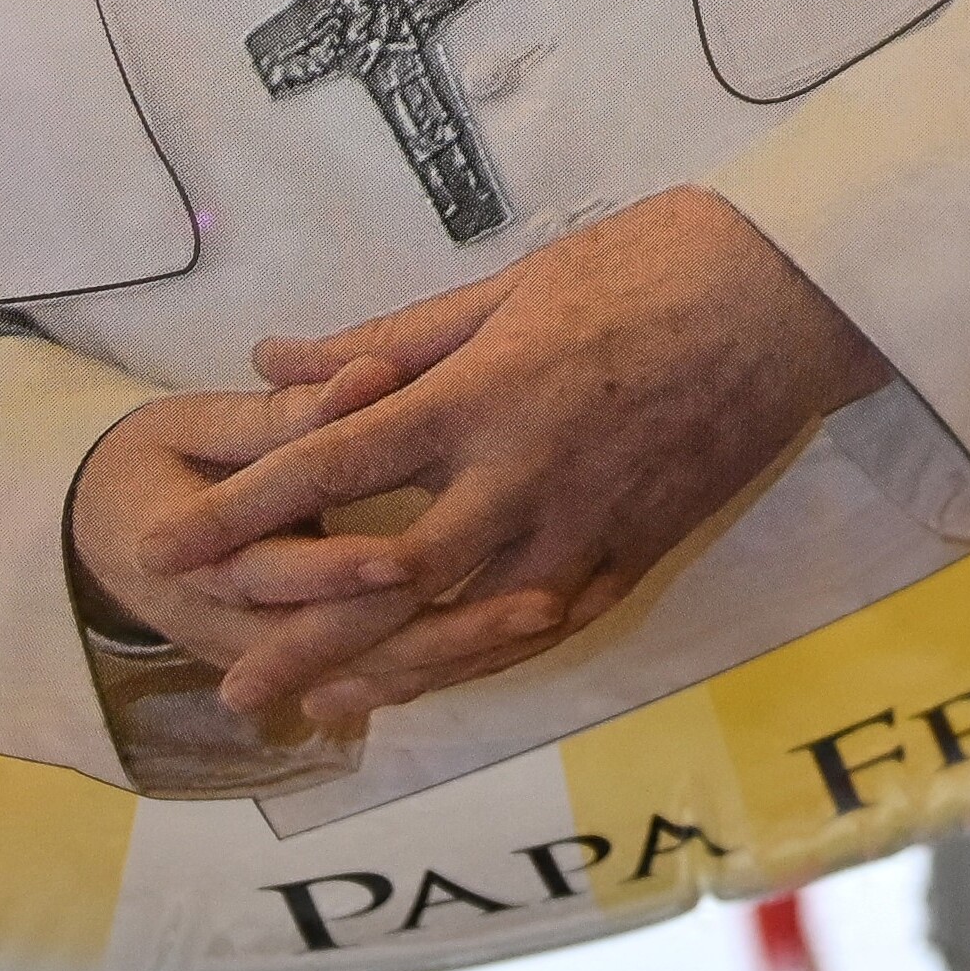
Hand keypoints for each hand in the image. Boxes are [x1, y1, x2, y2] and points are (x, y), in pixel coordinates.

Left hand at [62, 191, 891, 738]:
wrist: (797, 297)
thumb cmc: (655, 263)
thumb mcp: (512, 281)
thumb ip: (393, 339)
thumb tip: (277, 359)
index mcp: (484, 395)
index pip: (334, 467)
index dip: (244, 512)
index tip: (172, 546)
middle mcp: (523, 479)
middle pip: (385, 582)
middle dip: (296, 635)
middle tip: (227, 683)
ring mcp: (584, 528)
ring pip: (464, 628)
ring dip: (381, 674)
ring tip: (312, 707)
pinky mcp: (635, 553)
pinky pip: (541, 628)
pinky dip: (477, 665)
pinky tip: (432, 683)